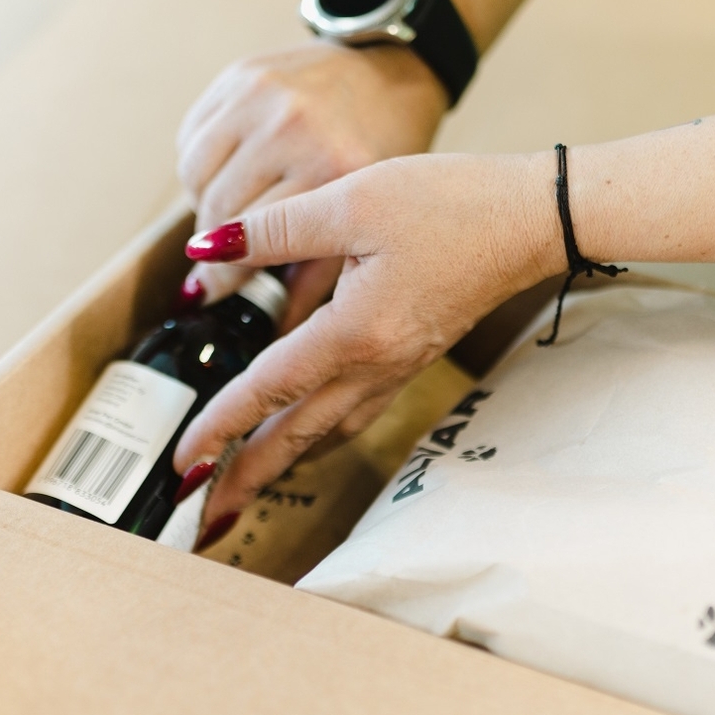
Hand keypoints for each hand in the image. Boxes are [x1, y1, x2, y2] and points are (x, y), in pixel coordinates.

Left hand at [173, 152, 559, 536]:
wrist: (533, 218)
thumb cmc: (452, 204)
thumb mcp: (353, 200)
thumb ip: (276, 230)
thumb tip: (211, 248)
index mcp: (354, 333)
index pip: (268, 390)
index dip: (219, 426)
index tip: (182, 461)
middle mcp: (375, 364)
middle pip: (296, 436)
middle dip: (245, 477)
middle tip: (202, 514)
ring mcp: (397, 367)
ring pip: (326, 432)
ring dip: (281, 463)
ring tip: (242, 484)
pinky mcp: (411, 357)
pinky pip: (353, 413)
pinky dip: (318, 435)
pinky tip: (304, 433)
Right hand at [176, 39, 448, 329]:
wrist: (394, 73)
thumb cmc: (386, 152)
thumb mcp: (369, 216)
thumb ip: (319, 272)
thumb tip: (276, 333)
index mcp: (333, 167)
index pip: (255, 240)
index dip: (228, 276)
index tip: (212, 296)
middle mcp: (295, 127)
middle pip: (217, 210)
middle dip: (214, 245)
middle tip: (218, 264)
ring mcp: (263, 95)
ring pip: (196, 175)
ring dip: (203, 203)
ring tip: (227, 217)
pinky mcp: (240, 74)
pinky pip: (193, 137)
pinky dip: (202, 165)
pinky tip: (229, 174)